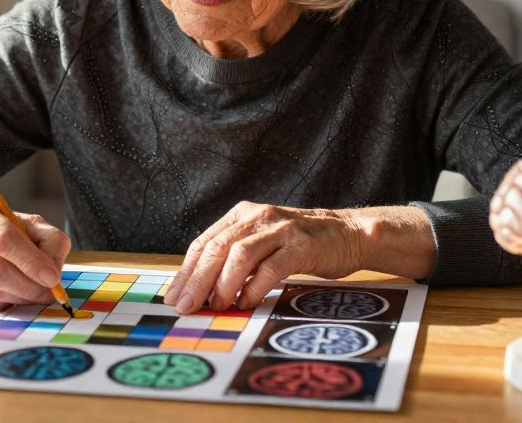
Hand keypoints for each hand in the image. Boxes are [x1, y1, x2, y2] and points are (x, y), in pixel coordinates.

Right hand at [0, 196, 70, 309]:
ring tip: (36, 293)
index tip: (52, 277)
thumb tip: (54, 269)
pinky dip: (4, 302)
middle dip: (28, 285)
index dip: (30, 260)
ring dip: (19, 296)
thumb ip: (49, 239)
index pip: (2, 238)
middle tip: (50, 293)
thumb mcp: (27, 223)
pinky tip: (14, 293)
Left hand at [163, 202, 361, 313]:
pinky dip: (254, 288)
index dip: (186, 271)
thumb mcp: (261, 242)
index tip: (174, 296)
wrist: (347, 234)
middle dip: (197, 280)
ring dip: (223, 284)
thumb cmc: (298, 245)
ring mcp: (281, 230)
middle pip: (217, 248)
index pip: (204, 242)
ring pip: (240, 254)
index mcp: (242, 215)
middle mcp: (258, 217)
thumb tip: (201, 293)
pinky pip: (271, 268)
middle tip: (187, 306)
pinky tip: (246, 302)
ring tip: (217, 306)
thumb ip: (234, 259)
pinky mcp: (302, 246)